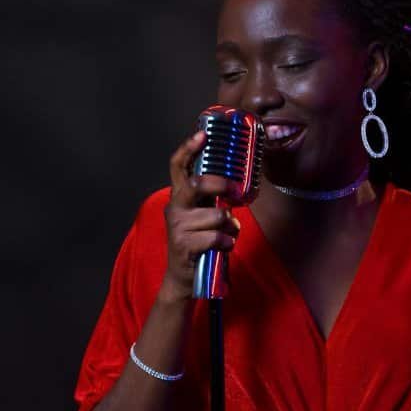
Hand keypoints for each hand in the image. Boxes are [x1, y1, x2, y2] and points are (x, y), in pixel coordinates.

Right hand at [159, 131, 240, 302]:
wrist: (183, 277)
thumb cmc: (199, 241)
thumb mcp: (203, 215)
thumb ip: (213, 198)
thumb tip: (236, 185)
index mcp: (180, 197)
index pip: (178, 166)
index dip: (189, 149)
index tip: (201, 134)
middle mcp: (174, 207)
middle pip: (198, 184)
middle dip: (221, 185)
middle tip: (234, 191)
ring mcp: (177, 226)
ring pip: (217, 215)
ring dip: (230, 226)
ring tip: (226, 234)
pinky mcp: (184, 245)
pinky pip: (218, 237)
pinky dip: (227, 243)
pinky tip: (222, 247)